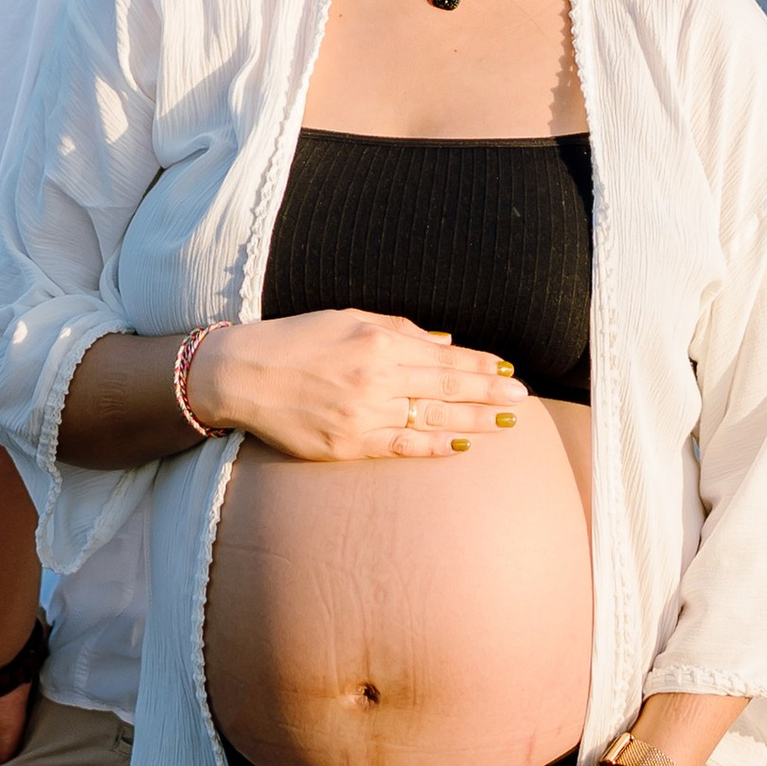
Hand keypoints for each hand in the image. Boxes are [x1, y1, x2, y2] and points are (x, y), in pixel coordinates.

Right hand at [190, 308, 521, 461]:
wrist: (244, 375)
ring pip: (432, 419)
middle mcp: (377, 379)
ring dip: (473, 422)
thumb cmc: (297, 339)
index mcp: (379, 343)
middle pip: (447, 388)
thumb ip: (401, 331)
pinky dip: (434, 445)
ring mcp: (364, 415)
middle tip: (522, 399)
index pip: (444, 357)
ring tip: (505, 424)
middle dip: (489, 393)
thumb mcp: (349, 318)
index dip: (480, 366)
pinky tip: (460, 445)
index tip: (508, 371)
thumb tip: (445, 344)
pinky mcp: (349, 445)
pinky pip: (402, 446)